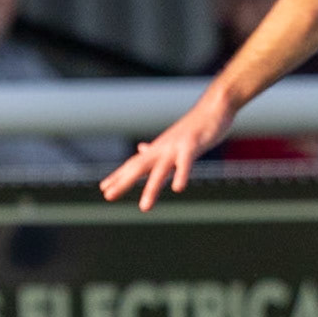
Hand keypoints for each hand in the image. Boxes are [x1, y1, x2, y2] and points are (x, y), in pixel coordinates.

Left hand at [98, 92, 236, 210]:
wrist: (214, 108)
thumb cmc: (195, 127)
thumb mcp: (171, 140)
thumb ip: (156, 148)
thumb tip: (140, 149)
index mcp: (158, 149)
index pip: (134, 164)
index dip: (119, 176)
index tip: (104, 188)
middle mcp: (163, 148)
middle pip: (139, 167)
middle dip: (123, 182)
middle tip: (108, 196)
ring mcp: (176, 147)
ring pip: (160, 170)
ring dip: (151, 189)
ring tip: (144, 208)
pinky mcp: (193, 145)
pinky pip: (186, 162)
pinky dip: (181, 174)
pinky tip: (177, 188)